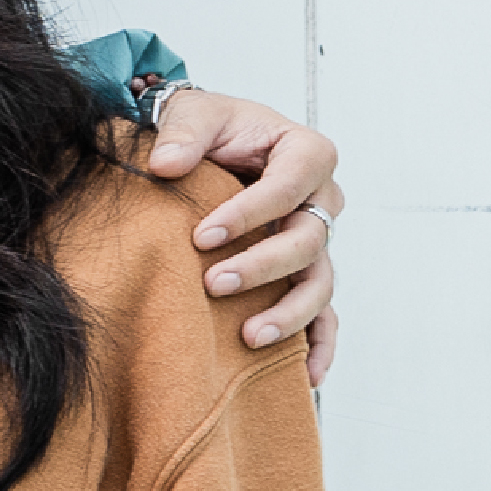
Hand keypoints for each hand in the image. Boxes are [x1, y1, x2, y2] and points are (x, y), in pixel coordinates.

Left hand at [145, 88, 343, 378]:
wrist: (209, 146)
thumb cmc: (206, 126)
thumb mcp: (192, 113)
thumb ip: (182, 134)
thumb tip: (165, 166)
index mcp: (306, 152)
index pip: (290, 186)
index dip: (250, 213)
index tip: (202, 236)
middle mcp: (322, 200)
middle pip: (308, 241)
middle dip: (262, 266)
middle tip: (213, 284)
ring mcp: (317, 241)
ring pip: (319, 284)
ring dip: (288, 314)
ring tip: (248, 338)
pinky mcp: (304, 274)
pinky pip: (324, 315)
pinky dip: (319, 345)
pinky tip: (304, 377)